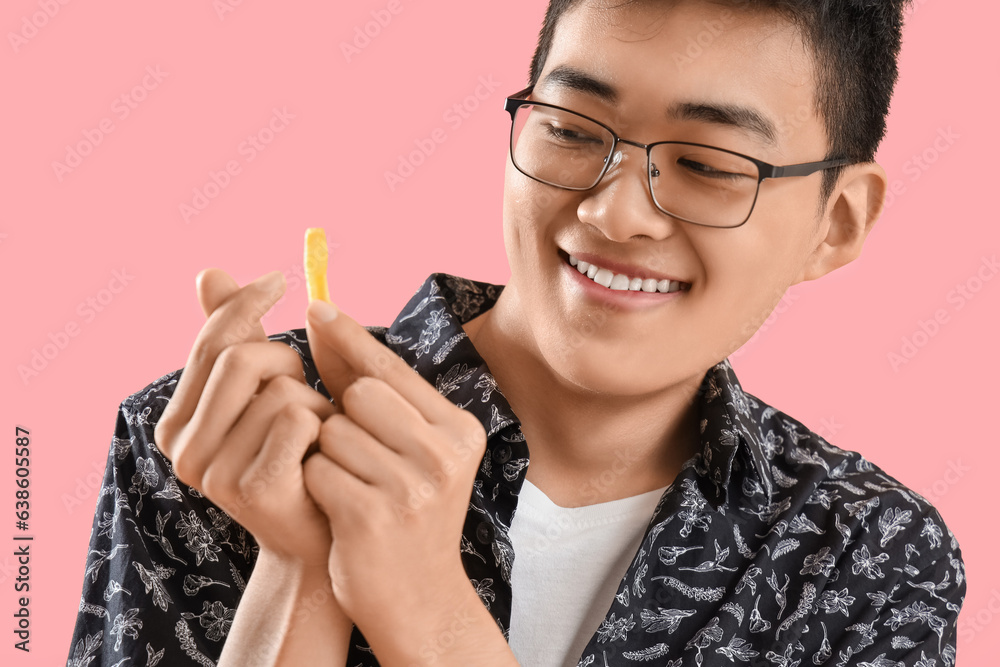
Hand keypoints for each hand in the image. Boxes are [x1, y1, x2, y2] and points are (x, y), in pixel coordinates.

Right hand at [154, 268, 338, 567]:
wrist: (319, 539)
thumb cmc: (296, 456)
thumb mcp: (260, 393)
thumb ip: (232, 337)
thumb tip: (208, 271)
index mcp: (177, 421)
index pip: (210, 341)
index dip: (245, 302)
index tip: (279, 278)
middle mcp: (183, 448)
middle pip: (240, 357)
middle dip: (286, 360)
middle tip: (305, 386)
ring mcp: (215, 472)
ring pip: (278, 387)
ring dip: (312, 399)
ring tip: (315, 433)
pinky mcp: (254, 488)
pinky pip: (297, 417)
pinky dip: (322, 423)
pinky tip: (323, 451)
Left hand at [301, 299, 487, 644]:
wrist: (416, 597)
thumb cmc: (404, 511)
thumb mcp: (405, 449)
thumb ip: (367, 387)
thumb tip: (322, 321)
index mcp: (460, 429)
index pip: (394, 368)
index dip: (351, 338)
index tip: (316, 308)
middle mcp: (446, 453)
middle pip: (362, 393)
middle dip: (343, 417)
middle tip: (358, 457)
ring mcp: (413, 486)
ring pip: (334, 430)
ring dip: (327, 455)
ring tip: (353, 487)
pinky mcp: (375, 516)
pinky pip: (318, 470)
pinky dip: (316, 484)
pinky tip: (339, 510)